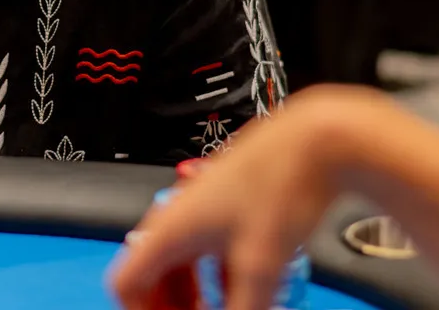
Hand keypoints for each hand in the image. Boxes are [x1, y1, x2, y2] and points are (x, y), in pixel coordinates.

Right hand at [110, 89, 347, 309]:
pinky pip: (202, 255)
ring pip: (177, 266)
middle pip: (150, 277)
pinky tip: (246, 293)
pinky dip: (213, 282)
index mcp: (171, 228)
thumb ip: (242, 308)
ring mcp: (200, 214)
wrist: (312, 144)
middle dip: (168, 306)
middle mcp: (177, 219)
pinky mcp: (223, 213)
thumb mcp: (259, 265)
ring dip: (191, 297)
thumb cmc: (280, 185)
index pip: (126, 282)